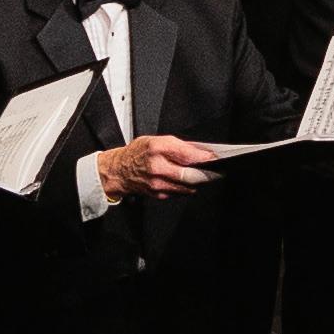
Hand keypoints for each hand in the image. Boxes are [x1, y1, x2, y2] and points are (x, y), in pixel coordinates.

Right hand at [96, 135, 216, 199]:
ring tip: (201, 175)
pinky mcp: (157, 193)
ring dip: (196, 181)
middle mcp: (157, 166)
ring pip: (186, 186)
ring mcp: (157, 182)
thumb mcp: (156, 140)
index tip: (214, 157)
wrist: (118, 170)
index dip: (204, 157)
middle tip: (213, 170)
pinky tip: (186, 181)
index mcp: (157, 148)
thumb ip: (178, 145)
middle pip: (189, 174)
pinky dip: (185, 187)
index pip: (187, 154)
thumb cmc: (137, 153)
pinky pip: (178, 192)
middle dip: (204, 173)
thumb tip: (199, 151)